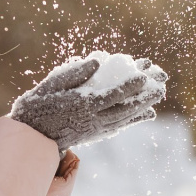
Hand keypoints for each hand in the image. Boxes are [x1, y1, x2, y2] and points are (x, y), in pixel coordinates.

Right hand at [9, 55, 165, 149]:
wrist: (34, 134)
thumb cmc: (41, 102)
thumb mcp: (53, 83)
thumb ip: (75, 72)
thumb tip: (98, 62)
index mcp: (82, 105)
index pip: (111, 96)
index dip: (129, 86)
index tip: (143, 76)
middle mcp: (92, 119)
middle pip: (124, 108)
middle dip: (144, 97)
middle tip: (161, 85)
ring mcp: (95, 128)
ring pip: (124, 118)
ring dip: (143, 106)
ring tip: (158, 95)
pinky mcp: (95, 134)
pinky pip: (119, 126)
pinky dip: (134, 120)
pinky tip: (146, 113)